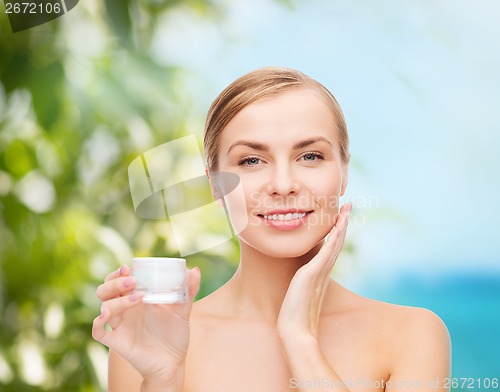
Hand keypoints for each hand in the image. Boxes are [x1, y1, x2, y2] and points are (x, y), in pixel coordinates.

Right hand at [92, 264, 200, 383]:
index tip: (130, 267)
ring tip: (138, 297)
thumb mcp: (183, 310)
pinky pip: (98, 331)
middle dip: (115, 281)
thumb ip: (189, 290)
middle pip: (106, 289)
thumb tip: (194, 270)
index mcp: (136, 298)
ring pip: (104, 305)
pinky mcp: (117, 341)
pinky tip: (107, 315)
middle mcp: (125, 309)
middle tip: (133, 281)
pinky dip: (98, 322)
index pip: (118, 279)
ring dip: (117, 299)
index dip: (119, 272)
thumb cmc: (175, 334)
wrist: (173, 362)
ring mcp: (119, 325)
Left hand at [277, 203, 350, 340]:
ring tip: (346, 209)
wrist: (295, 330)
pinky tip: (336, 225)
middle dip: (342, 222)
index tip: (340, 216)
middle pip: (337, 241)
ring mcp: (320, 271)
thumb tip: (299, 278)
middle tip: (348, 206)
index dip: (337, 231)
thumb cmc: (294, 315)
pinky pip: (326, 251)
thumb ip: (302, 283)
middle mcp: (323, 270)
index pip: (331, 247)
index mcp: (320, 273)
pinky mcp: (313, 273)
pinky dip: (333, 237)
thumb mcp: (298, 292)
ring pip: (335, 243)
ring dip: (341, 225)